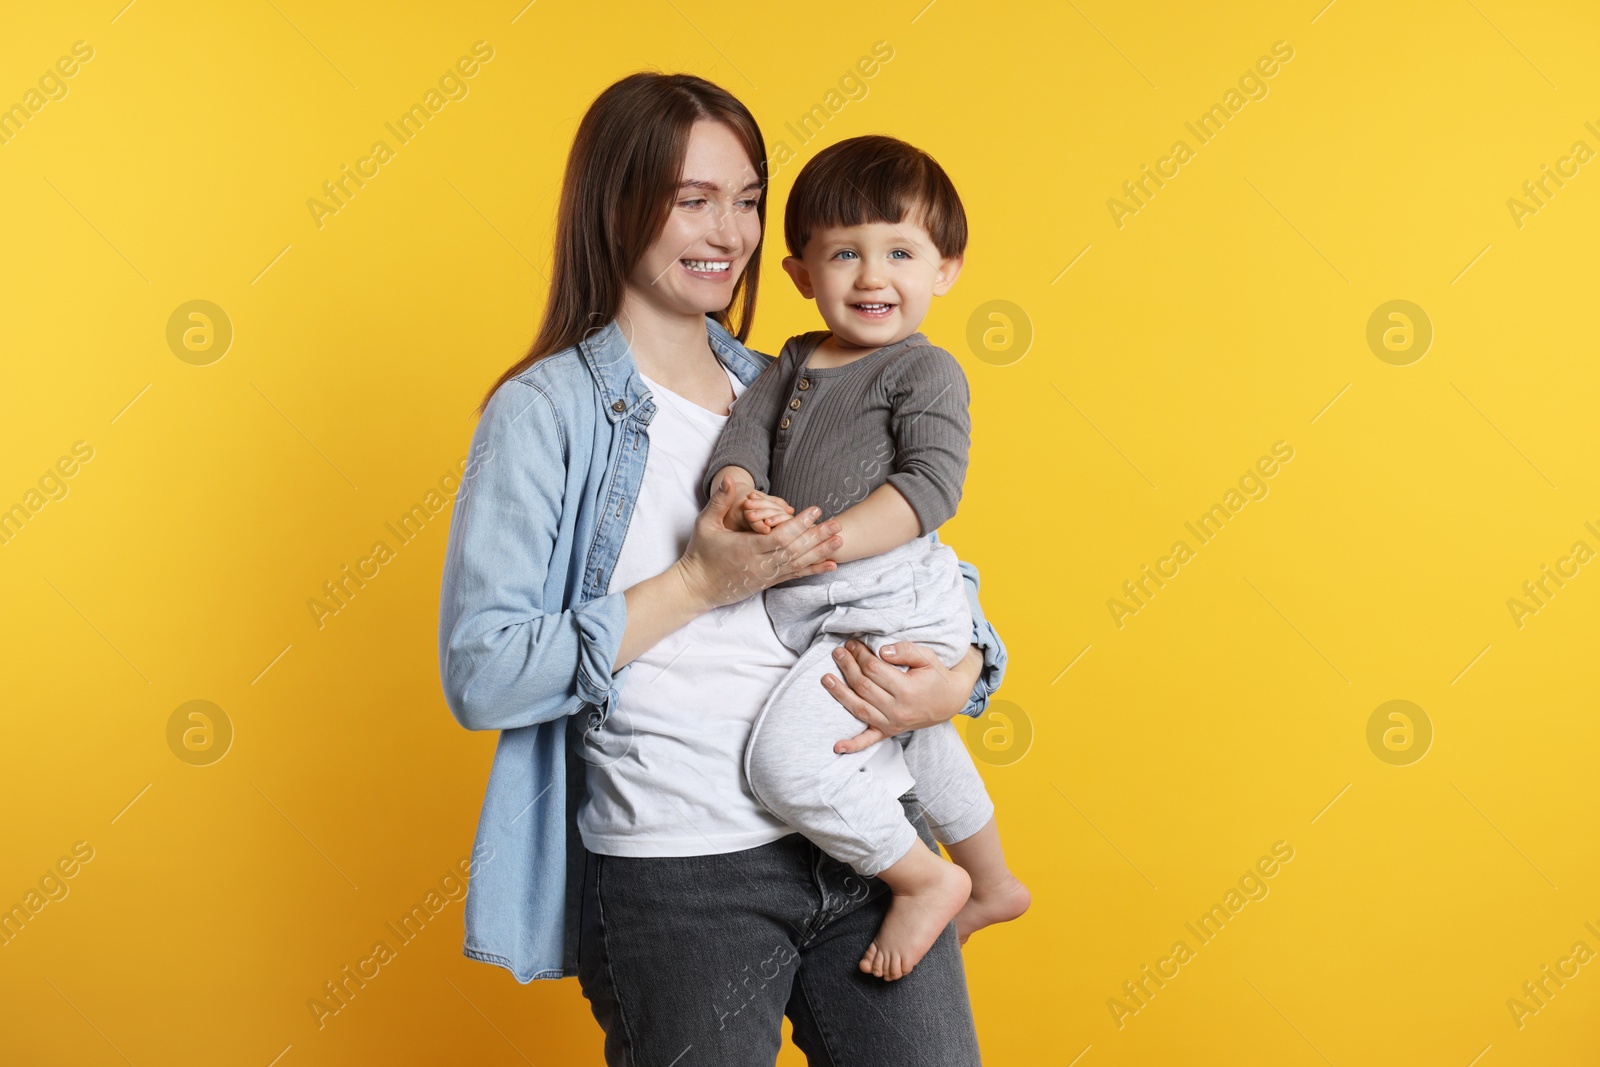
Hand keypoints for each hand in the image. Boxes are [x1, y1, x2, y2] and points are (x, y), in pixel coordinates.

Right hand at [674, 472, 842, 610]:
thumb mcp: (705, 523)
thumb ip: (719, 501)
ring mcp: (766, 575)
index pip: (780, 536)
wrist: (696, 587)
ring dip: (821, 552)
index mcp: (747, 548)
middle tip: (838, 524)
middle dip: (818, 537)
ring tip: (840, 541)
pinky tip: (831, 565)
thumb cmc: (699, 553)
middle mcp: (760, 564)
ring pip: (799, 563)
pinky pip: (794, 575)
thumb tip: (729, 479)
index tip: (816, 510)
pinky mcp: (767, 583)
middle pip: (795, 550)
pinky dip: (814, 569)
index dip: (800, 524)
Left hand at [824, 641, 982, 753]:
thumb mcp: (927, 657)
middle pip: (863, 686)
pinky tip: (837, 746)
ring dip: (840, 694)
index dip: (860, 654)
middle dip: (848, 667)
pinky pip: (868, 740)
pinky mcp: (889, 732)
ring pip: (859, 709)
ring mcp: (892, 723)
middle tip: (838, 652)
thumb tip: (881, 651)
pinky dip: (852, 745)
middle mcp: (898, 710)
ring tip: (826, 679)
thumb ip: (905, 651)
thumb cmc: (936, 676)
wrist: (950, 701)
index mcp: (907, 690)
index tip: (852, 644)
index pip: (874, 669)